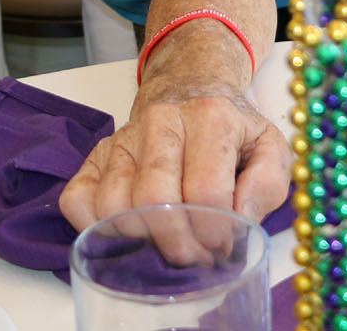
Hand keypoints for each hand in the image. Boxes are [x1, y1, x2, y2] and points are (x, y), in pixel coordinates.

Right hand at [59, 74, 291, 233]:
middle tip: (194, 258)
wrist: (191, 87)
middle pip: (154, 199)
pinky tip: (127, 235)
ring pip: (114, 205)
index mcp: (209, 117)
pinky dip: (94, 228)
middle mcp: (160, 121)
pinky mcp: (97, 154)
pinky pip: (78, 199)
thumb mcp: (269, 145)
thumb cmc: (231, 128)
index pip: (205, 190)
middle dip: (177, 244)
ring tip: (166, 246)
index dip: (215, 232)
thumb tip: (240, 219)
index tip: (223, 247)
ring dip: (140, 241)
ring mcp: (123, 138)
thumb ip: (268, 182)